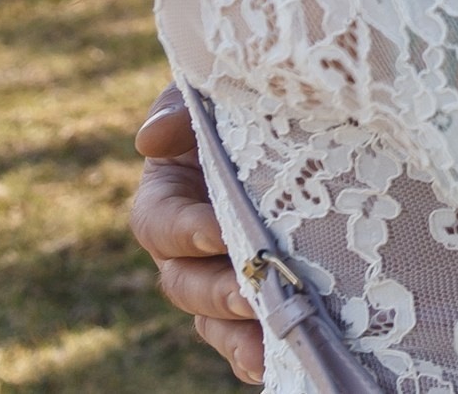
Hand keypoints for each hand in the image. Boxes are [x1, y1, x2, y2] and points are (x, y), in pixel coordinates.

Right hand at [132, 84, 263, 383]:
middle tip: (251, 294)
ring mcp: (223, 272)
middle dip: (216, 291)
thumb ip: (183, 109)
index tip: (218, 230)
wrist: (305, 114)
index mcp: (168, 196)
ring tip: (267, 347)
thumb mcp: (212, 94)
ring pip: (214, 318)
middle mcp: (189, 244)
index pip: (158, 224)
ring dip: (237, 334)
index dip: (184, 230)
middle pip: (184, 282)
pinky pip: (248, 333)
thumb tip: (151, 139)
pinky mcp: (261, 292)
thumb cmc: (247, 100)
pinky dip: (256, 351)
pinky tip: (276, 363)